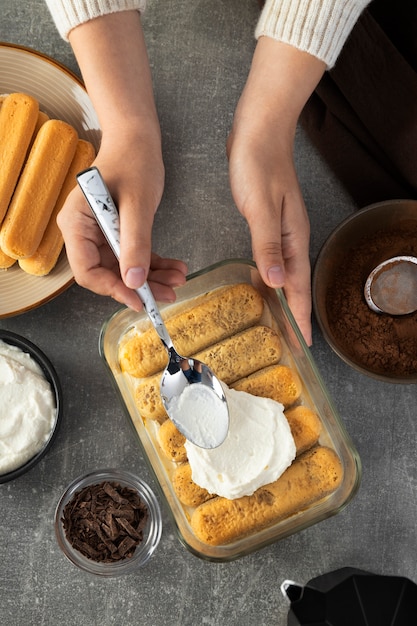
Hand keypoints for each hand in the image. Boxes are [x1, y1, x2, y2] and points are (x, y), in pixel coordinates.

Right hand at [58, 136, 186, 310]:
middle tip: (168, 294)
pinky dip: (153, 264)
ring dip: (151, 277)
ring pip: (123, 268)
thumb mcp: (137, 205)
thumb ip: (135, 244)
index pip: (87, 271)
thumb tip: (134, 281)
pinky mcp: (114, 232)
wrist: (136, 139)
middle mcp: (83, 231)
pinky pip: (132, 256)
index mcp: (76, 223)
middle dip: (139, 286)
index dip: (113, 289)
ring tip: (177, 280)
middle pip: (107, 273)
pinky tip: (174, 267)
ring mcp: (98, 233)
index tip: (140, 299)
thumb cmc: (132, 161)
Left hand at [228, 38, 325, 344]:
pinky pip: (272, 259)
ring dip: (281, 297)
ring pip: (283, 273)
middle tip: (289, 340)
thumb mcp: (261, 208)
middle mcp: (291, 238)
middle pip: (294, 284)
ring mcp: (281, 230)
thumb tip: (277, 282)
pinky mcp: (269, 223)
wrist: (259, 131)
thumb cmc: (259, 165)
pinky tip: (261, 283)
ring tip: (276, 321)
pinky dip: (268, 276)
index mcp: (293, 239)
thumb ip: (268, 246)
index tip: (303, 342)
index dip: (299, 316)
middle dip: (292, 314)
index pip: (298, 286)